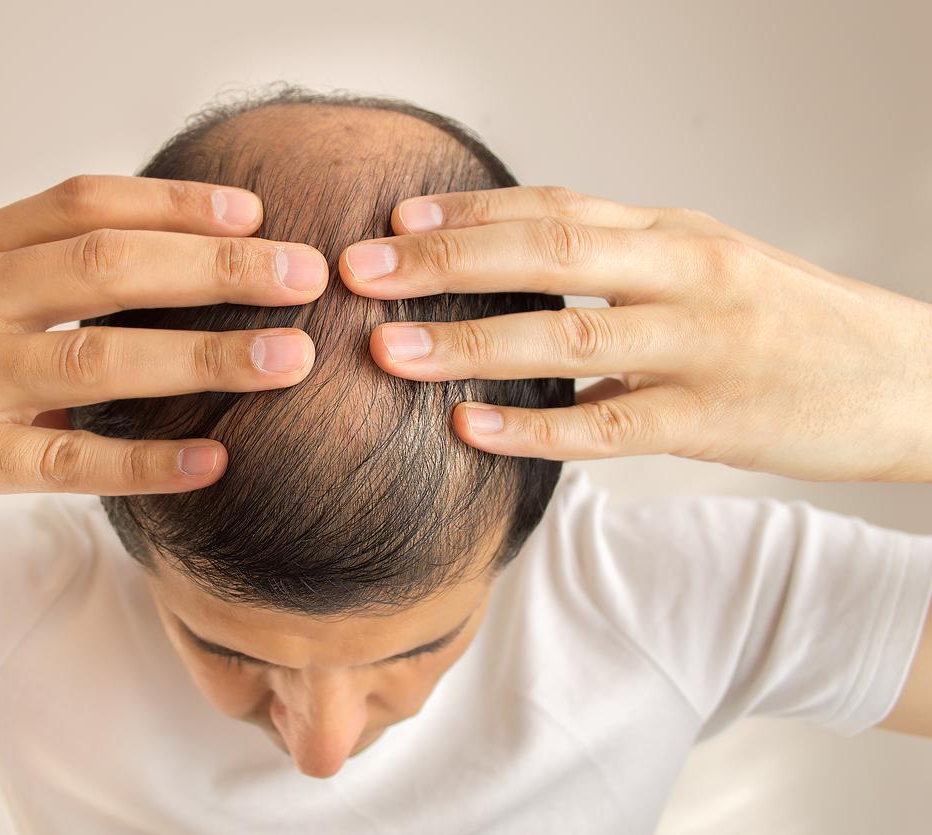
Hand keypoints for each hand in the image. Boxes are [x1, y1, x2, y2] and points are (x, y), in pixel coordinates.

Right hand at [0, 175, 326, 549]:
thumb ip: (12, 279)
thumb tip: (129, 287)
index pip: (83, 204)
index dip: (175, 205)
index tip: (251, 213)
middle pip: (111, 264)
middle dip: (219, 266)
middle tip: (304, 274)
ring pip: (100, 356)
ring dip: (205, 354)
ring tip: (287, 356)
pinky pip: (66, 463)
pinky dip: (145, 460)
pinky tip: (211, 458)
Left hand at [339, 186, 931, 482]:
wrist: (904, 378)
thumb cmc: (786, 325)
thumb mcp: (704, 270)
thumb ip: (618, 269)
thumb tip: (518, 281)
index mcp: (672, 233)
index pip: (554, 209)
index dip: (468, 213)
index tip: (394, 220)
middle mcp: (683, 273)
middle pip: (546, 256)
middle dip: (445, 262)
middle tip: (362, 272)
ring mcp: (700, 345)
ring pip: (567, 336)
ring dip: (470, 341)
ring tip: (389, 349)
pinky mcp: (713, 419)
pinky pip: (608, 424)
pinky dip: (534, 426)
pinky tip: (470, 429)